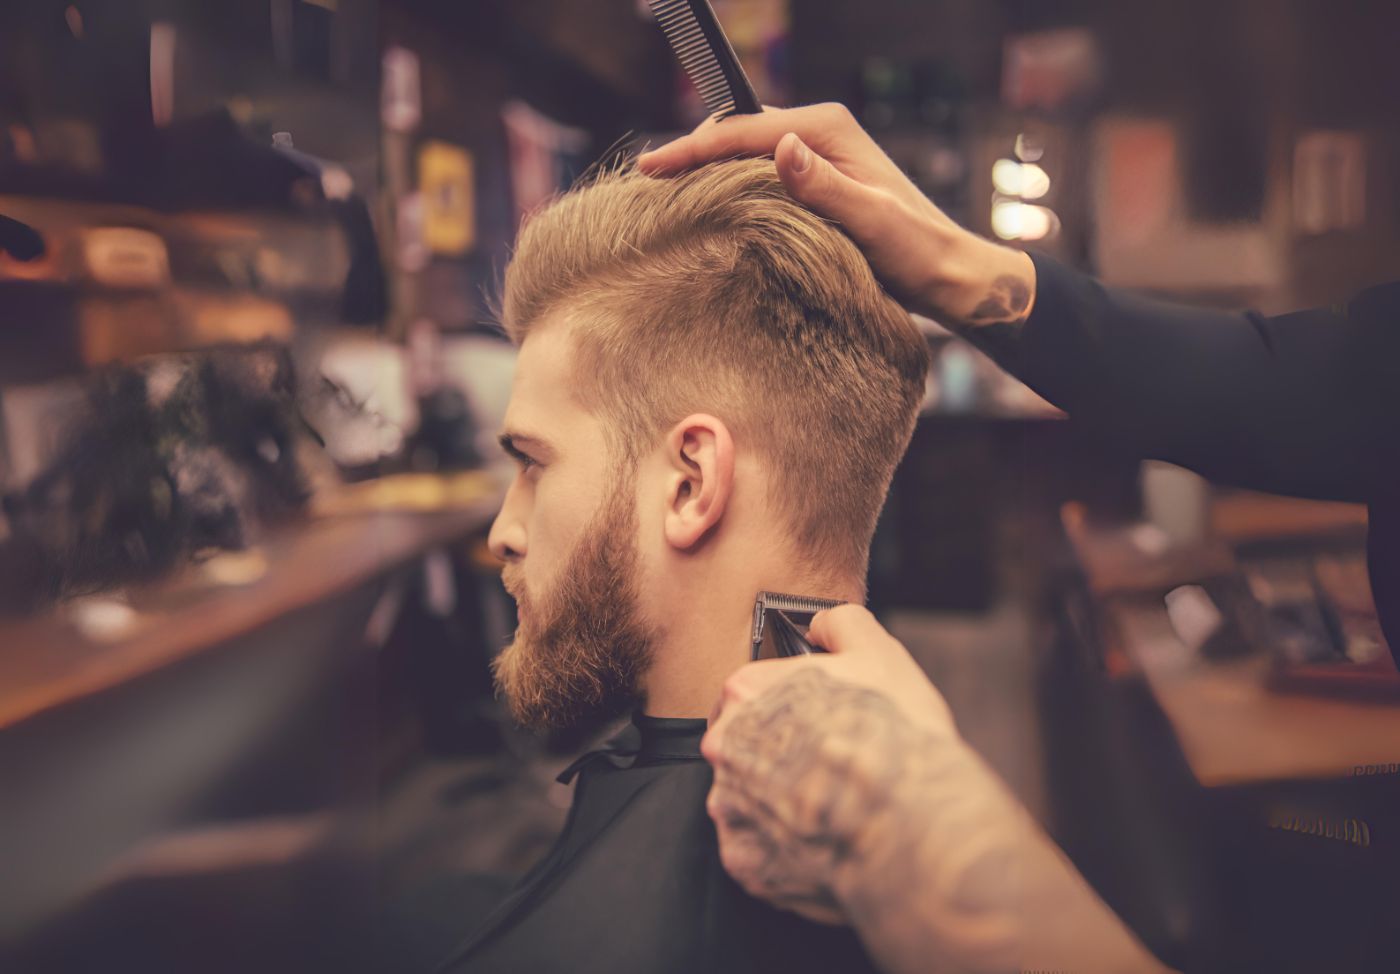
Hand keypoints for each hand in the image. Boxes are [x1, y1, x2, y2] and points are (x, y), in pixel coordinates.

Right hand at [639, 104, 1036, 329]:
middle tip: (647, 177)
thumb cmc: (915, 253)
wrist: (947, 274)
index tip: (650, 167)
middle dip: (692, 151)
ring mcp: (818, 155)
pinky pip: (759, 173)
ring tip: (665, 189)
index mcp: (828, 130)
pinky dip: (729, 183)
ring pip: (746, 151)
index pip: (745, 130)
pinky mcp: (817, 180)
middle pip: (739, 131)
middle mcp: (820, 132)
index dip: (693, 148)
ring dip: (707, 166)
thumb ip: (826, 186)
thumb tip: (781, 146)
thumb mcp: (871, 222)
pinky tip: (708, 205)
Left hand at [702, 607, 1177, 973]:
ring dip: (786, 804)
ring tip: (837, 805)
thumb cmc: (892, 735)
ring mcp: (733, 813)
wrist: (912, 823)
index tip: (821, 720)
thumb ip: (841, 624)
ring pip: (753, 802)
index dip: (795, 704)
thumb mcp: (877, 650)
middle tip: (834, 763)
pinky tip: (827, 838)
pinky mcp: (748, 865)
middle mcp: (725, 753)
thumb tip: (822, 624)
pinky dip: (789, 849)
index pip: (756, 692)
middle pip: (750, 748)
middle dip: (786, 755)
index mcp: (745, 693)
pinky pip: (762, 853)